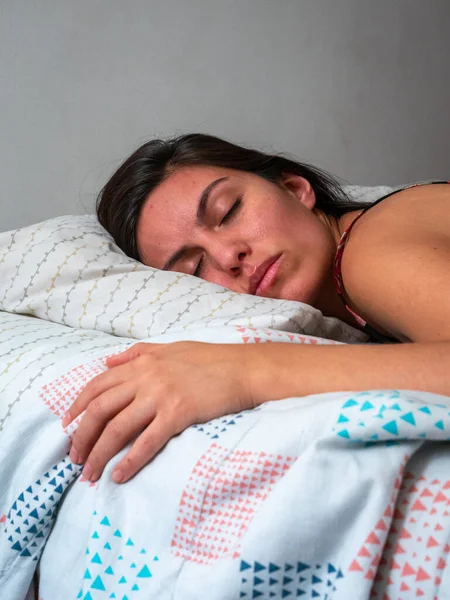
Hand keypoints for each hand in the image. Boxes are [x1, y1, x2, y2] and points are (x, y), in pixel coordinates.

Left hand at [63, 341, 253, 483]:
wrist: (244, 368)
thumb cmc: (211, 359)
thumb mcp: (169, 348)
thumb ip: (137, 353)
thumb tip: (108, 362)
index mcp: (142, 362)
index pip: (98, 385)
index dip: (78, 407)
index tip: (67, 425)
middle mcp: (146, 377)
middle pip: (101, 409)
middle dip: (82, 436)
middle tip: (74, 458)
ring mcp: (161, 396)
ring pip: (118, 428)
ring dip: (99, 454)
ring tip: (90, 474)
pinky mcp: (178, 413)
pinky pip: (147, 442)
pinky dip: (130, 461)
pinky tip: (120, 476)